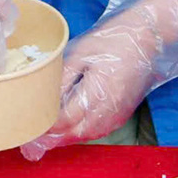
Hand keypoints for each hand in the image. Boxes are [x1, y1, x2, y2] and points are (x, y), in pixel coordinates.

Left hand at [19, 0, 177, 160]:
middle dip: (53, 137)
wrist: (147, 40)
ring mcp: (118, 114)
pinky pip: (98, 131)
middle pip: (75, 133)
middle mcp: (110, 109)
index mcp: (99, 91)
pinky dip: (80, 133)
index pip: (67, 119)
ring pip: (86, 136)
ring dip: (66, 138)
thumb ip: (63, 79)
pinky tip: (68, 129)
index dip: (46, 124)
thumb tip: (44, 99)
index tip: (30, 123)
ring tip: (45, 135)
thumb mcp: (81, 54)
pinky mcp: (122, 115)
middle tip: (32, 136)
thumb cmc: (113, 41)